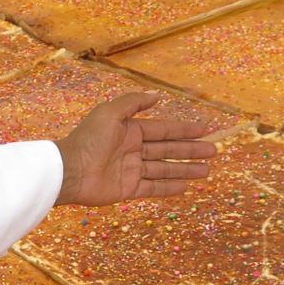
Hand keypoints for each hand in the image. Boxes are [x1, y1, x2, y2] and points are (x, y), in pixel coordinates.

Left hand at [54, 93, 217, 206]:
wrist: (69, 170)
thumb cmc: (88, 139)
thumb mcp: (110, 112)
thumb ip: (134, 102)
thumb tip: (157, 95)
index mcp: (130, 130)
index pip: (164, 130)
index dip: (184, 130)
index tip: (205, 130)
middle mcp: (133, 150)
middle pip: (168, 150)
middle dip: (191, 150)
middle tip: (214, 151)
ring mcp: (131, 170)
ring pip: (164, 169)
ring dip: (185, 170)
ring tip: (207, 171)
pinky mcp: (127, 189)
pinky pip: (153, 188)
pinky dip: (169, 188)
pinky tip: (186, 187)